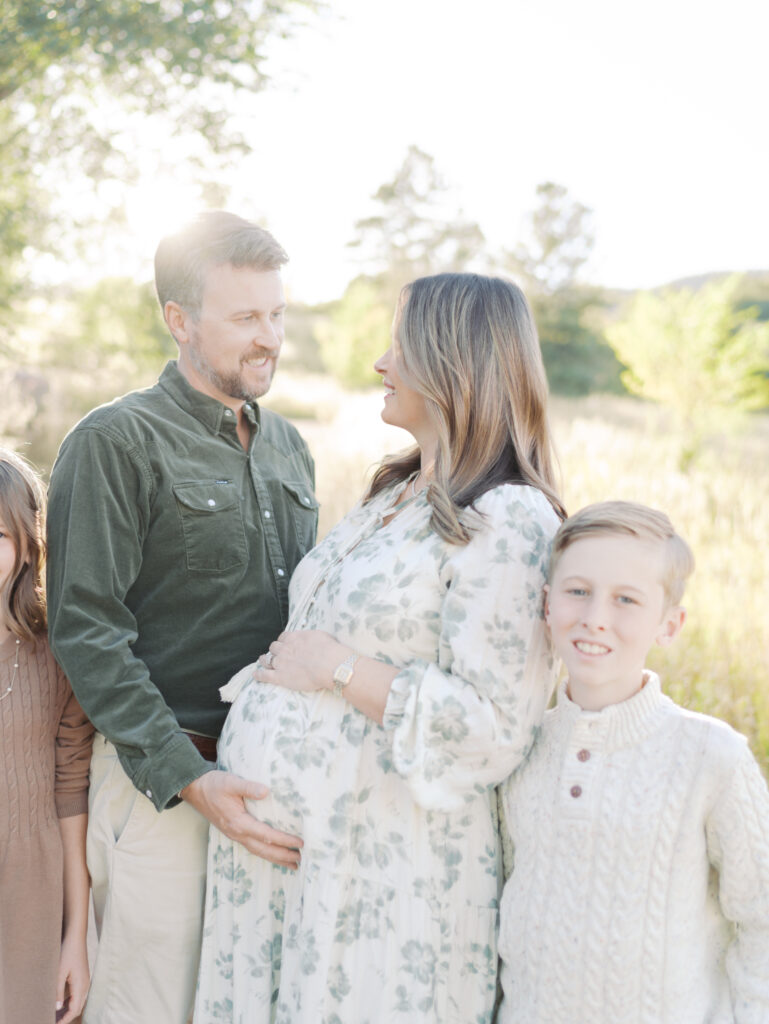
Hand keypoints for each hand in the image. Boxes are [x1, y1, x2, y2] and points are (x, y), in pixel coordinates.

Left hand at [56, 933, 88, 1022]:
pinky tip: (60, 1003)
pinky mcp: (82, 977)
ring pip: (78, 1001)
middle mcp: (85, 985)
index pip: (74, 1010)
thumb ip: (57, 992)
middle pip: (77, 1008)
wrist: (76, 937)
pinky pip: (77, 995)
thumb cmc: (67, 952)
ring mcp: (84, 981)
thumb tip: (56, 1009)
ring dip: (68, 1010)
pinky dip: (70, 1002)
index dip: (65, 1020)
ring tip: (55, 1015)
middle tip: (53, 1021)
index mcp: (80, 986)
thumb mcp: (59, 972)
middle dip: (66, 1017)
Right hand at [180, 770, 301, 868]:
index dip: (284, 840)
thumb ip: (248, 787)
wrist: (194, 789)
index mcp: (238, 822)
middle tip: (301, 860)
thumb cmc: (213, 784)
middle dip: (283, 856)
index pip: (266, 835)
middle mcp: (237, 833)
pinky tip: (273, 853)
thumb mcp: (231, 782)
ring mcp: (234, 834)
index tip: (299, 842)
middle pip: (263, 849)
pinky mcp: (234, 832)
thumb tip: (266, 791)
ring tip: (292, 864)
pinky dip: (265, 852)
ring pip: (258, 851)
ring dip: (275, 858)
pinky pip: (252, 846)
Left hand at [254, 629, 349, 691]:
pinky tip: (255, 675)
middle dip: (275, 650)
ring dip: (264, 660)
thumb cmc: (329, 650)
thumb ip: (311, 637)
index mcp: (294, 638)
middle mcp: (285, 649)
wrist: (329, 665)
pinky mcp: (280, 677)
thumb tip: (312, 639)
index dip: (283, 641)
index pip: (283, 637)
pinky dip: (259, 675)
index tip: (286, 644)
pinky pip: (265, 675)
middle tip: (277, 654)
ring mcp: (281, 663)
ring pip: (267, 660)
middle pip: (274, 647)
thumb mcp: (320, 636)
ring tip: (262, 661)